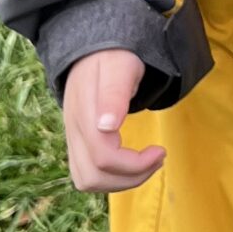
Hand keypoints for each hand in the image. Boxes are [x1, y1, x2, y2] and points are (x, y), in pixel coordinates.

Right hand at [60, 48, 166, 191]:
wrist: (92, 50)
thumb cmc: (113, 56)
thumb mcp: (121, 66)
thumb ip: (114, 94)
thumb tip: (107, 127)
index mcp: (85, 114)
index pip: (104, 157)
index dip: (135, 164)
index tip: (160, 150)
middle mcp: (73, 130)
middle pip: (94, 177)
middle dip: (131, 177)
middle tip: (157, 158)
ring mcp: (72, 137)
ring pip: (87, 180)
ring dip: (120, 181)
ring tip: (146, 164)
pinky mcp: (75, 141)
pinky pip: (86, 174)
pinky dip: (110, 177)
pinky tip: (129, 163)